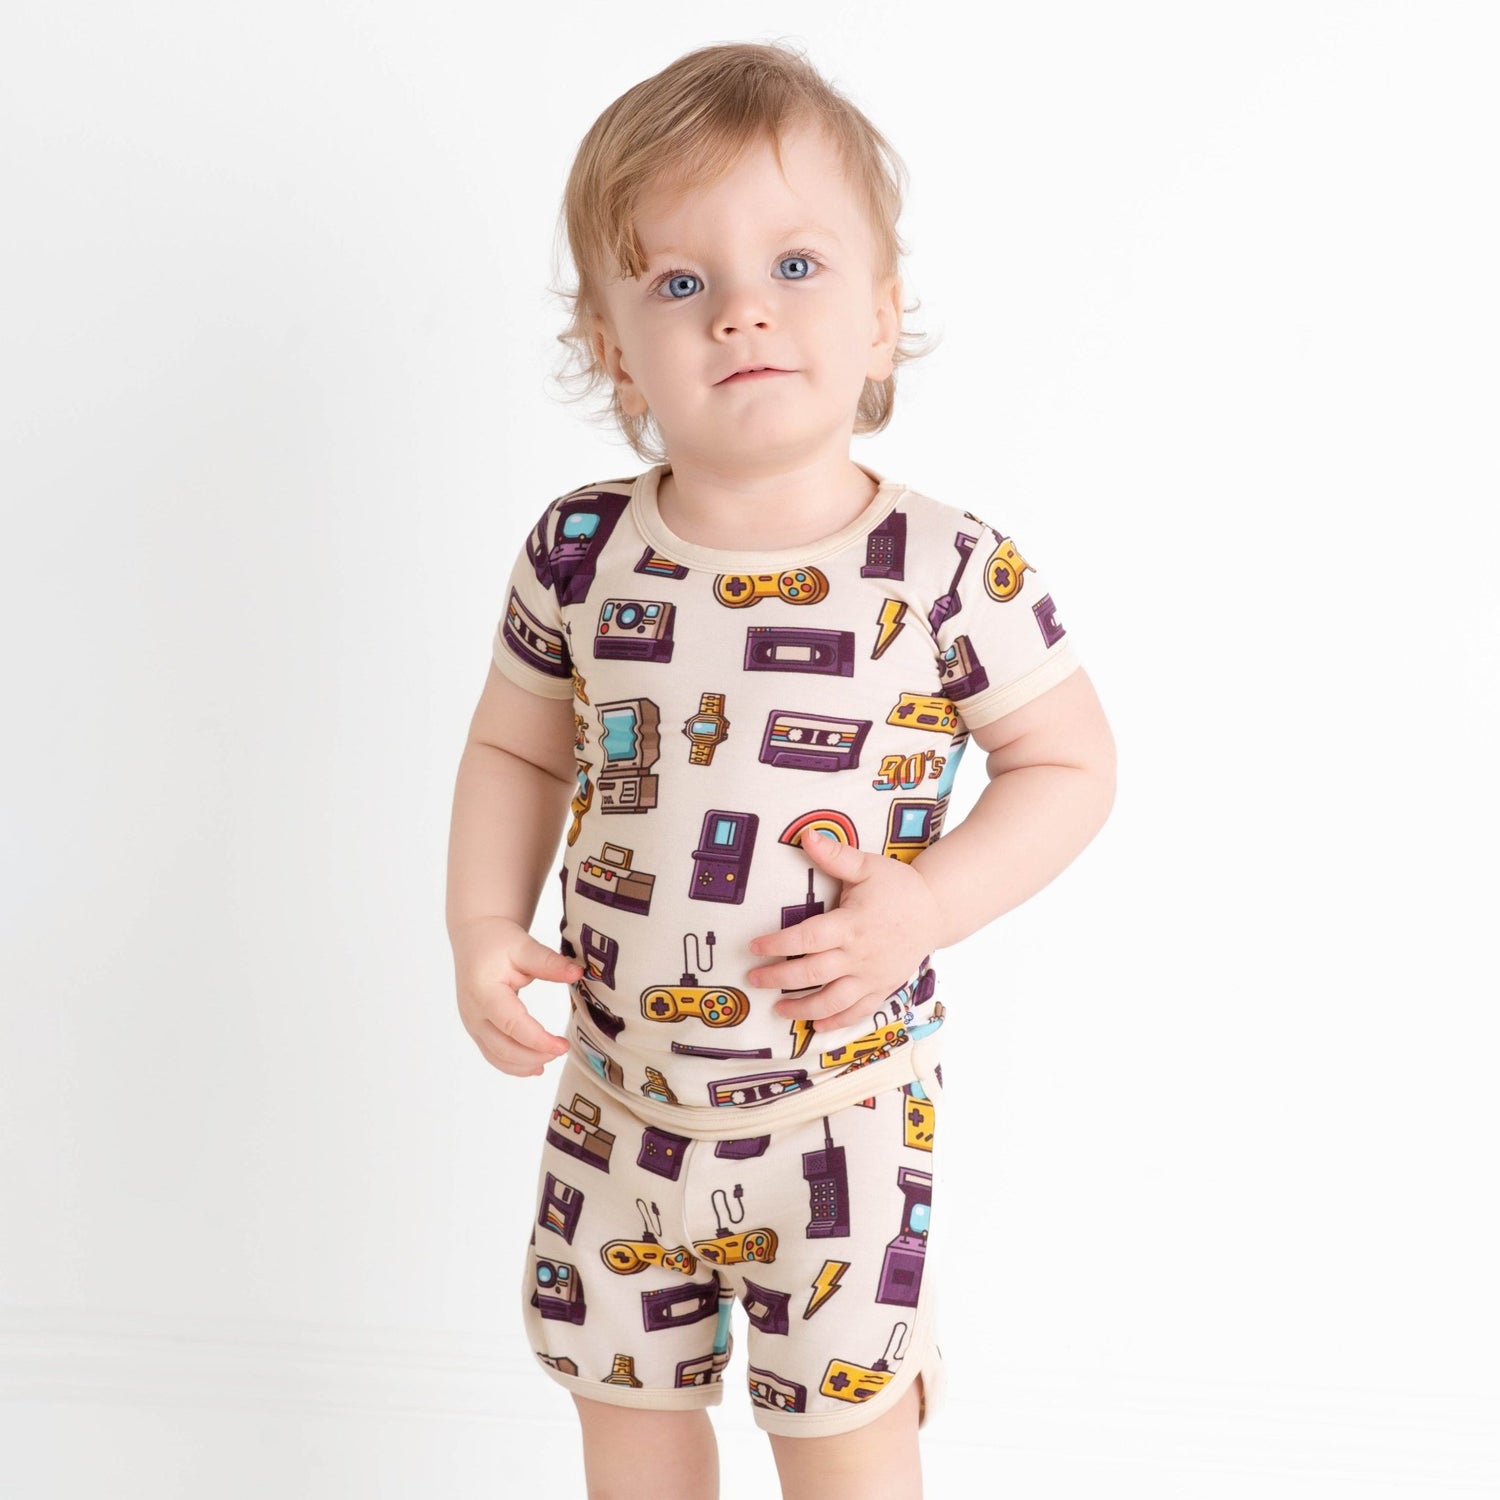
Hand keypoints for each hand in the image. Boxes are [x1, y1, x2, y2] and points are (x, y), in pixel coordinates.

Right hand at [451, 916, 582, 1075]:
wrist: (474, 938)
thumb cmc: (497, 940)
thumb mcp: (524, 945)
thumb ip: (550, 962)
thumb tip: (579, 973)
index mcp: (484, 992)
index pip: (512, 1025)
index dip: (538, 1040)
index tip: (563, 1045)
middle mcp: (474, 1013)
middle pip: (503, 1048)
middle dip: (534, 1055)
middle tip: (563, 1049)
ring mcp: (473, 1024)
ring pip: (497, 1056)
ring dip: (525, 1064)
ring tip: (553, 1058)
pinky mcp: (477, 1029)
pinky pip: (493, 1054)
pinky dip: (514, 1065)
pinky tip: (535, 1066)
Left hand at [743, 832, 942, 1031]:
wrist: (936, 910)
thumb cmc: (898, 887)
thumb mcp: (868, 866)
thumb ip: (836, 856)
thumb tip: (807, 835)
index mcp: (851, 924)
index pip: (807, 939)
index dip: (778, 945)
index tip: (754, 947)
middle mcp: (859, 955)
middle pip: (813, 973)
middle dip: (780, 979)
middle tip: (754, 979)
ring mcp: (871, 976)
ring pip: (833, 1000)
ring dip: (803, 1009)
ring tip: (778, 1009)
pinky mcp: (882, 988)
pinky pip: (858, 1012)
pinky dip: (837, 1022)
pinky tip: (817, 1026)